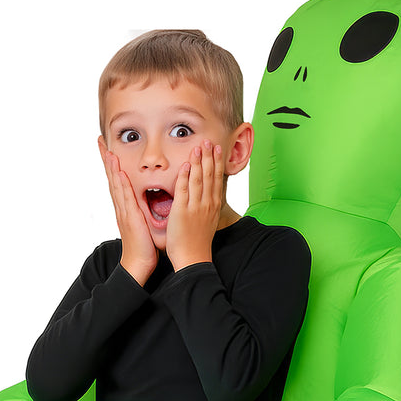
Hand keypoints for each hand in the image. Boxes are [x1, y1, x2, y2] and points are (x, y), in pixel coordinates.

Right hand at [98, 138, 158, 283]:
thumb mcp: (143, 223)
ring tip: (107, 151)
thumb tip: (148, 199)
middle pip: (111, 178)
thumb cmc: (143, 246)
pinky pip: (125, 198)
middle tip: (100, 141)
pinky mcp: (130, 218)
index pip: (117, 180)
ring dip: (111, 167)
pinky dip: (121, 185)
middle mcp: (121, 207)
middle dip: (106, 159)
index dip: (112, 164)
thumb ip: (142, 210)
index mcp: (125, 207)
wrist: (138, 264)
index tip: (108, 148)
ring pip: (115, 185)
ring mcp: (124, 212)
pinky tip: (119, 173)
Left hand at [165, 140, 224, 271]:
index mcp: (213, 206)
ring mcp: (195, 207)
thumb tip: (205, 200)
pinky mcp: (182, 212)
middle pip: (209, 175)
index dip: (217, 162)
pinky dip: (185, 176)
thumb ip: (206, 209)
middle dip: (210, 156)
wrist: (193, 259)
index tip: (217, 149)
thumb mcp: (207, 223)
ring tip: (199, 146)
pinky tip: (186, 164)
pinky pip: (184, 190)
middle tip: (209, 141)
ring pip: (198, 179)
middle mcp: (207, 204)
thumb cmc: (197, 244)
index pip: (216, 179)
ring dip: (198, 161)